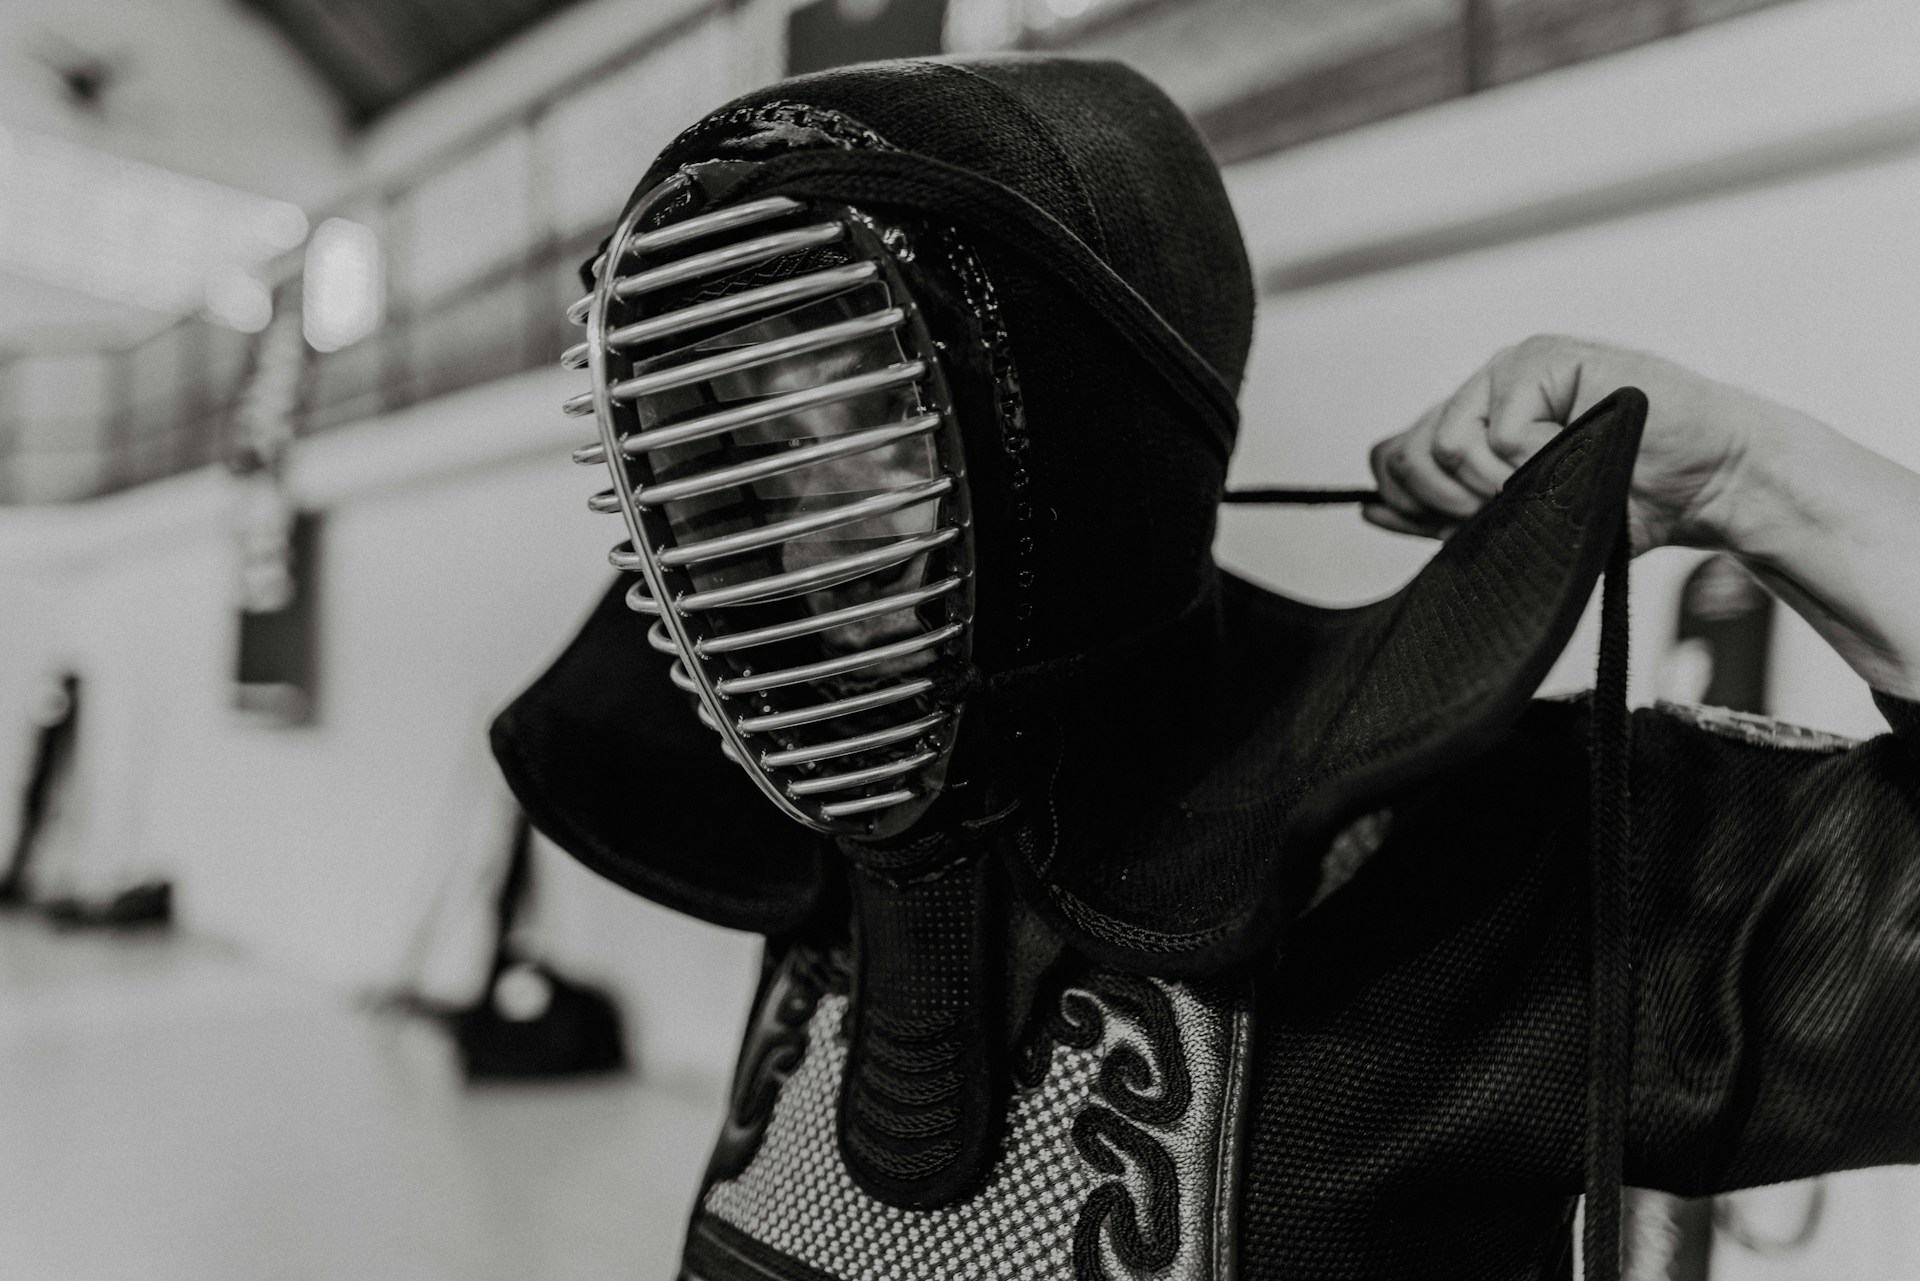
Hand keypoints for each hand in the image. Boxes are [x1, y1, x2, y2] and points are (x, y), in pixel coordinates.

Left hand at [1366, 335, 1919, 698]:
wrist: (1709, 484)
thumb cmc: (1625, 501)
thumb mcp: (1522, 519)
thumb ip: (1444, 513)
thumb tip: (1369, 509)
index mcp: (1475, 418)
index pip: (1394, 457)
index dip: (1410, 504)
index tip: (1459, 526)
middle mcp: (1485, 388)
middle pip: (1406, 454)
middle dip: (1451, 505)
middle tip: (1518, 507)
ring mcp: (1514, 368)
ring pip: (1447, 445)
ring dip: (1498, 486)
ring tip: (1553, 482)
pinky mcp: (1547, 358)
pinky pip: (1499, 433)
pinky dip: (1535, 462)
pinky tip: (1577, 453)